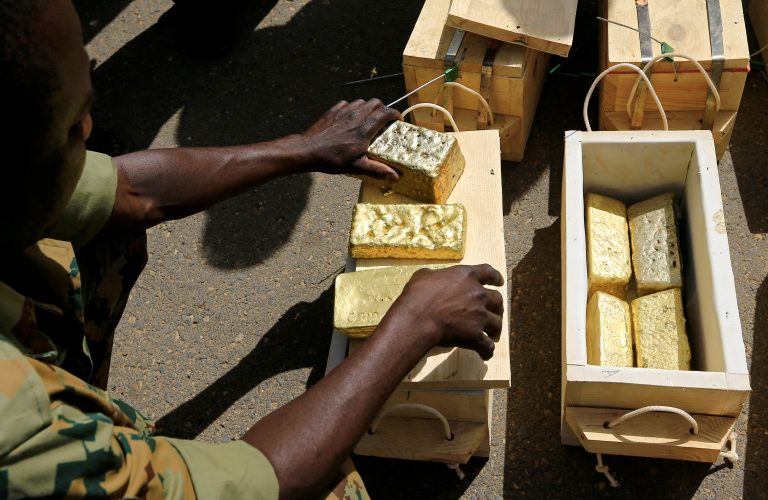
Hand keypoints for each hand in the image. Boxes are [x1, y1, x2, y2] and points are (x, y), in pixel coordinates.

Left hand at [301, 99, 400, 180]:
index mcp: (364, 129)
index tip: (398, 120)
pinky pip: (347, 104)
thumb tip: (395, 176)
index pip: (385, 113)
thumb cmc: (332, 159)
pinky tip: (351, 119)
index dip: (394, 114)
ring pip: (362, 101)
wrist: (308, 150)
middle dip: (383, 108)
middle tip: (383, 120)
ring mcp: (343, 112)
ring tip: (368, 119)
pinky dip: (353, 108)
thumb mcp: (356, 167)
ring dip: (368, 108)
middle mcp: (356, 116)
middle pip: (375, 102)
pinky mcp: (333, 111)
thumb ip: (377, 169)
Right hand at [382, 264, 504, 359]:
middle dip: (497, 306)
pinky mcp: (476, 334)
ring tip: (493, 334)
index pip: (489, 273)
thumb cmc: (417, 295)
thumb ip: (436, 276)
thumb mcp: (424, 275)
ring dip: (496, 328)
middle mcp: (478, 293)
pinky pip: (487, 345)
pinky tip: (485, 354)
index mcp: (466, 276)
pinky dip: (487, 350)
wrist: (417, 319)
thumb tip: (435, 278)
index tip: (499, 282)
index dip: (496, 277)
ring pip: (497, 322)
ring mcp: (480, 315)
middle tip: (495, 312)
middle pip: (497, 299)